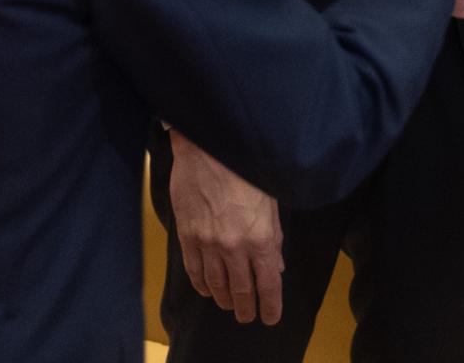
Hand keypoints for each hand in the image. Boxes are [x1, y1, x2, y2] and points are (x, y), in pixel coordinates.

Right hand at [167, 131, 283, 325]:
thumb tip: (276, 264)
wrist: (209, 147)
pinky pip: (194, 270)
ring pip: (216, 284)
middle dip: (246, 308)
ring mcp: (208, 243)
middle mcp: (234, 246)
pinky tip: (207, 289)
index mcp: (260, 237)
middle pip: (241, 291)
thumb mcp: (271, 201)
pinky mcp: (187, 236)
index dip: (270, 306)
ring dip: (224, 299)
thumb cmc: (246, 168)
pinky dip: (201, 285)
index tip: (270, 317)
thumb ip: (274, 236)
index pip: (268, 284)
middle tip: (247, 316)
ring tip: (228, 304)